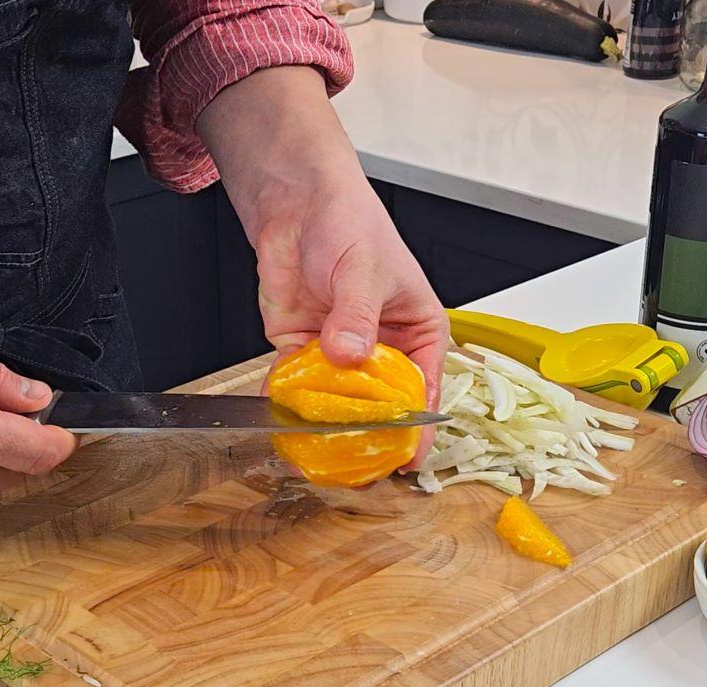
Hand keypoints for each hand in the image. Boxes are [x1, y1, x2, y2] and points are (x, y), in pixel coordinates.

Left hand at [198, 67, 448, 464]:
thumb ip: (356, 315)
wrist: (296, 204)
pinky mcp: (302, 351)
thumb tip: (350, 354)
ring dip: (324, 425)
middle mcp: (382, 351)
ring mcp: (341, 355)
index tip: (407, 459)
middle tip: (356, 463)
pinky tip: (281, 418)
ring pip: (337, 404)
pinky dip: (288, 402)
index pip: (425, 389)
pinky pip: (297, 386)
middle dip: (367, 434)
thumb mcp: (363, 270)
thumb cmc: (350, 223)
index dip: (417, 427)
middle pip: (380, 406)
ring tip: (315, 450)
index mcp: (418, 333)